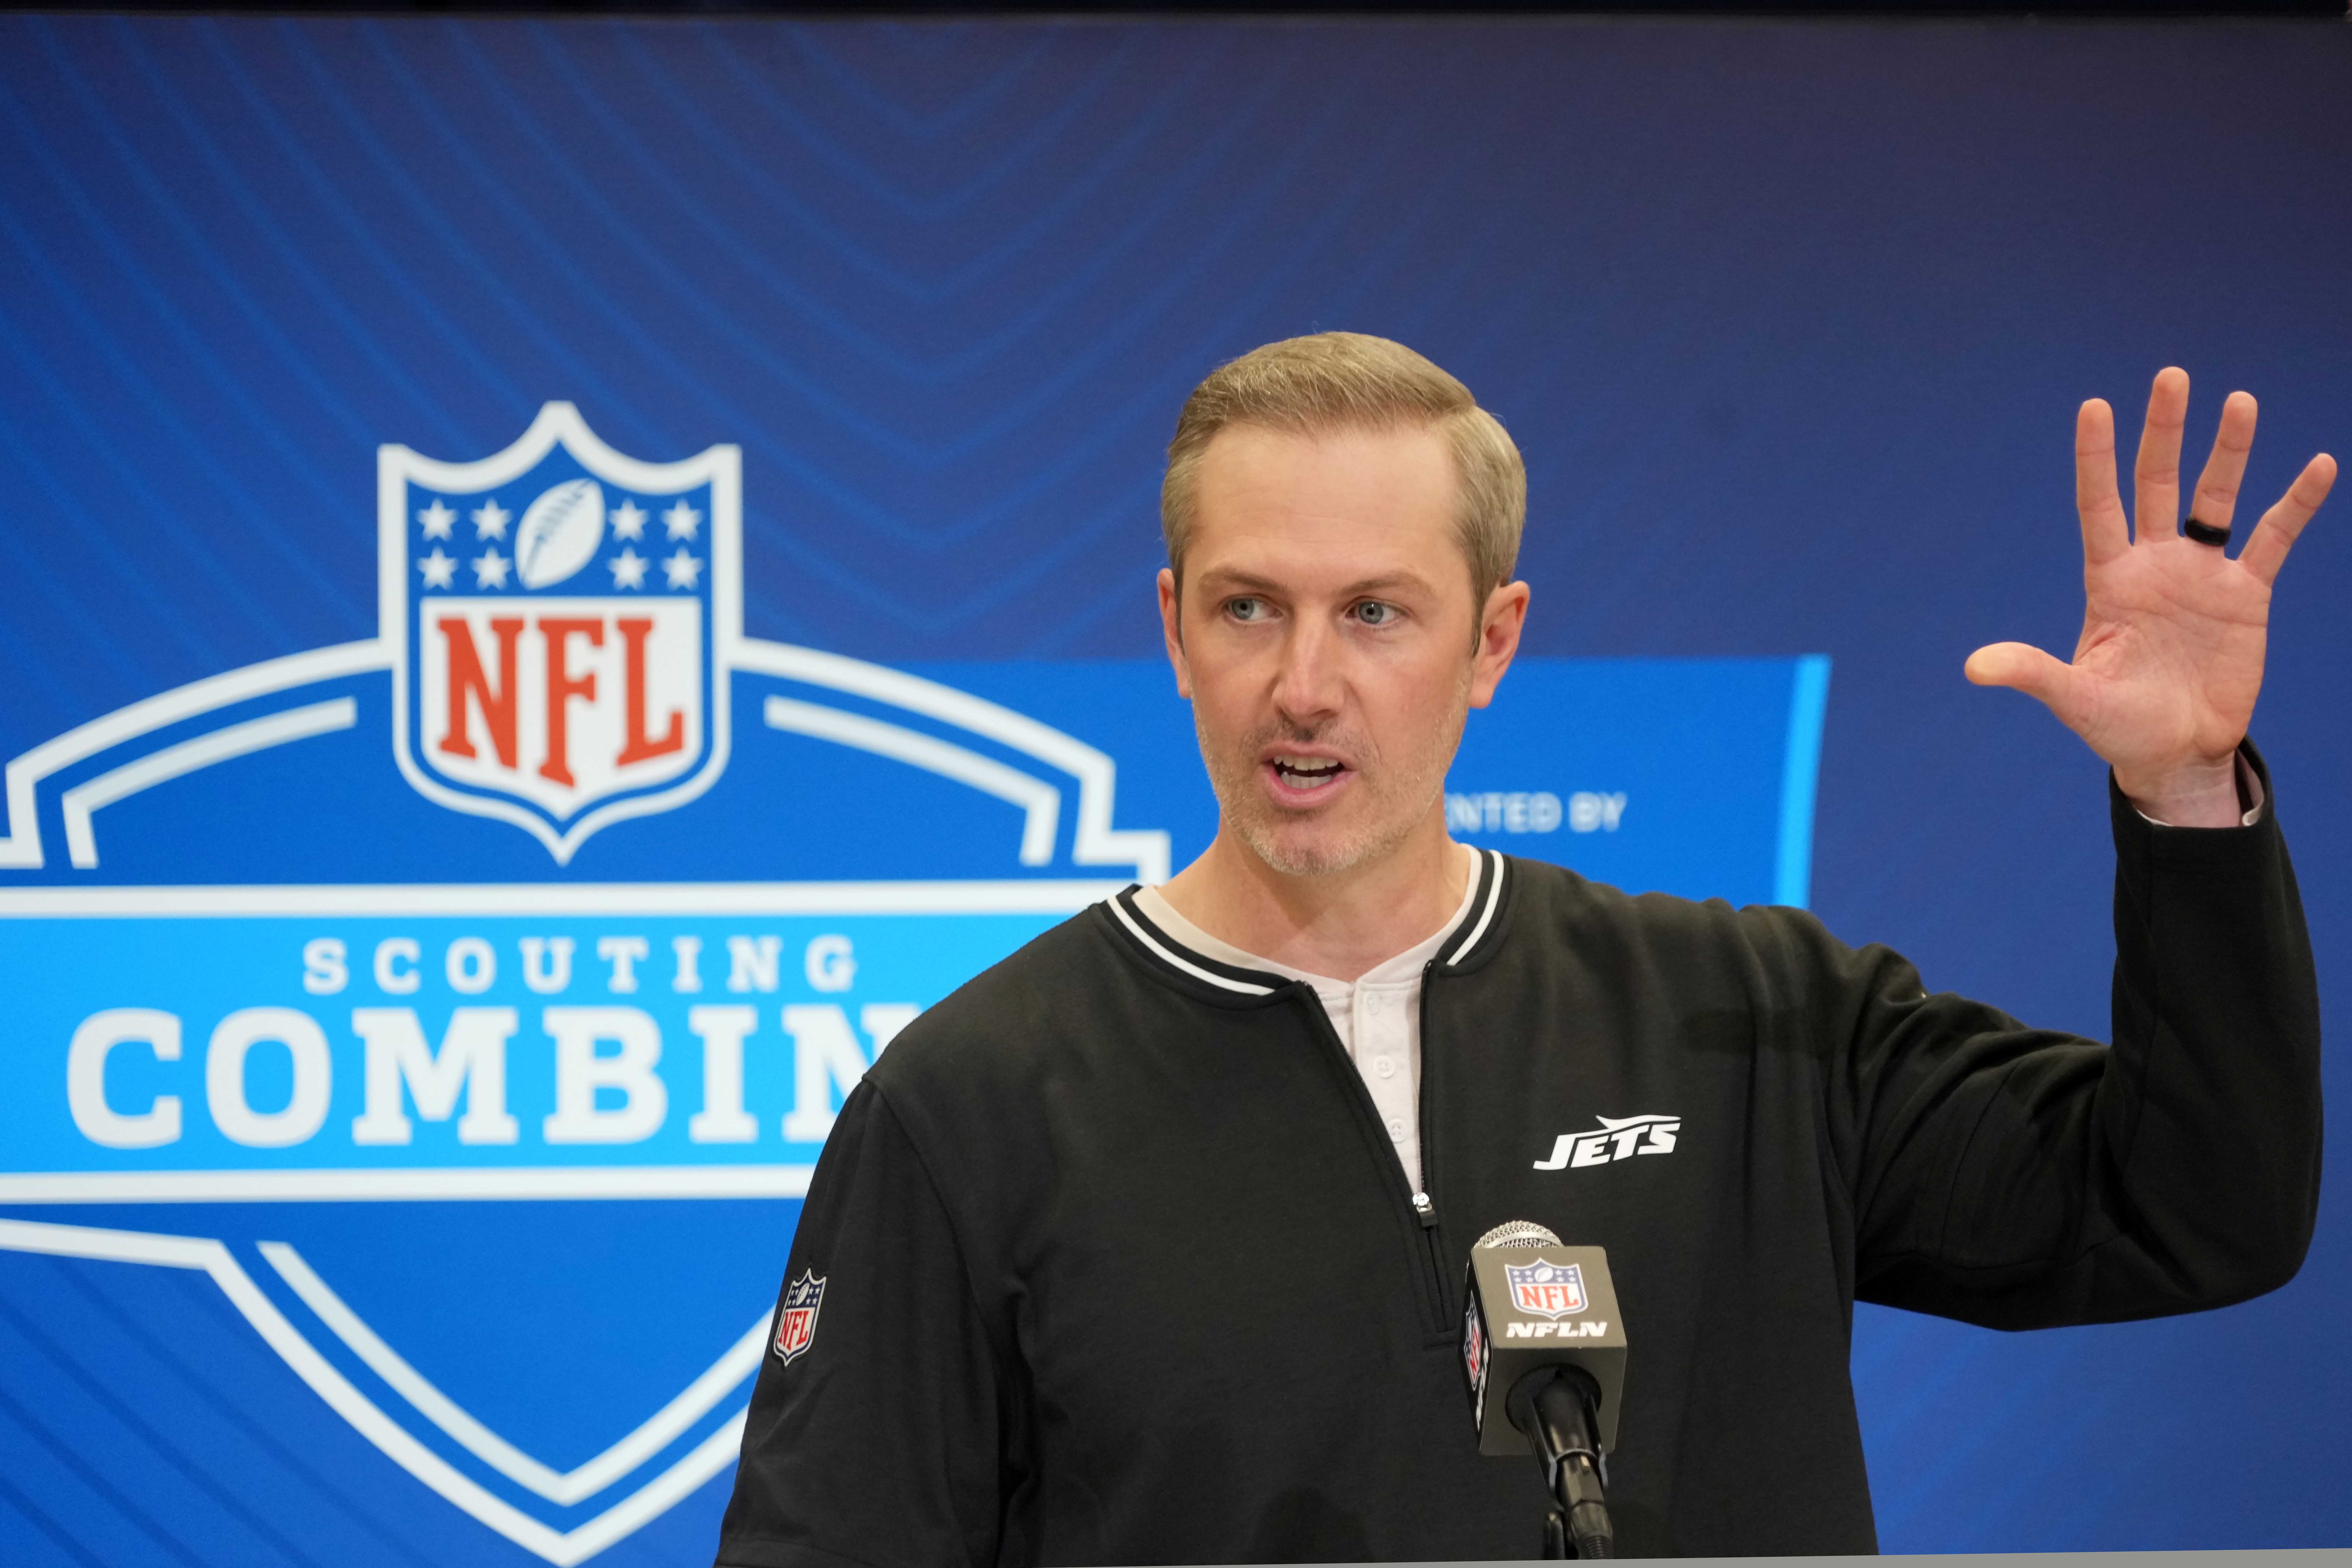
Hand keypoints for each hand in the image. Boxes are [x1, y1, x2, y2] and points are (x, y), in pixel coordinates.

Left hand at [1966, 368, 2335, 826]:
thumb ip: (2031, 673)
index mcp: (2109, 580)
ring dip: (2229, 451)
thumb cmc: (2118, 725)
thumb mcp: (2073, 697)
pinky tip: (2318, 465)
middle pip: (2157, 483)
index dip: (2096, 458)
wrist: (2175, 752)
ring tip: (2239, 401)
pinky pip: (2274, 539)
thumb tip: (1974, 667)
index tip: (2094, 406)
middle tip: (2171, 376)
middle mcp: (2154, 564)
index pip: (2099, 504)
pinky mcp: (2246, 594)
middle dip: (2164, 432)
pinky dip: (2295, 504)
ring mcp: (2202, 575)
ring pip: (2215, 498)